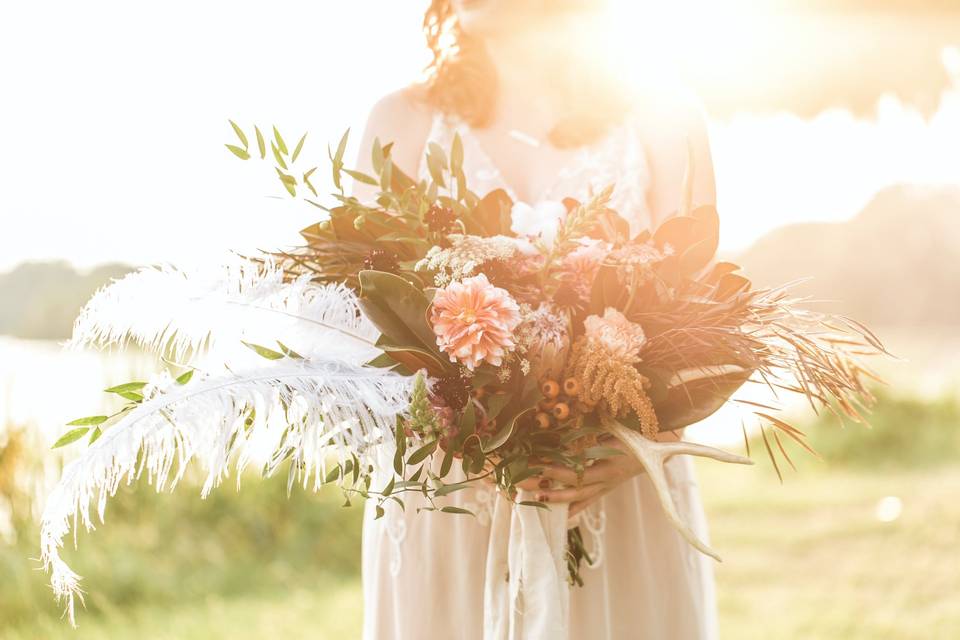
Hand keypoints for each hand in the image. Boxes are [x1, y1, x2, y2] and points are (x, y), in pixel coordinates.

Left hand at [517, 437, 645, 517]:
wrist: (655, 451)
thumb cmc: (633, 436)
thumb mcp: (614, 432)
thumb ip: (590, 435)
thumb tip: (563, 431)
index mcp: (608, 466)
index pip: (576, 471)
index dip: (555, 468)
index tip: (535, 462)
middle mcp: (605, 481)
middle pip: (572, 488)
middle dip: (546, 485)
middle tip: (523, 482)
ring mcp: (605, 487)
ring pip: (577, 498)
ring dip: (554, 497)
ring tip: (534, 496)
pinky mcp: (605, 490)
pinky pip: (587, 503)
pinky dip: (572, 509)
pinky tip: (559, 515)